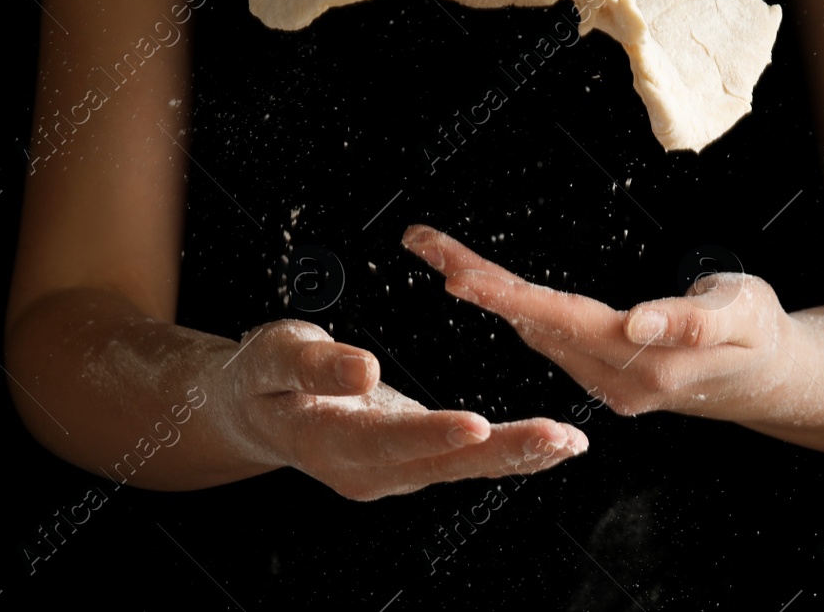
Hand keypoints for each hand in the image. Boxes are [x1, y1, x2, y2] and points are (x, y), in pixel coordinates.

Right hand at [231, 319, 587, 500]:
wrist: (255, 409)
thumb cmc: (262, 376)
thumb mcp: (275, 354)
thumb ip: (315, 363)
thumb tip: (363, 367)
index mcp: (332, 441)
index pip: (391, 440)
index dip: (435, 433)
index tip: (477, 423)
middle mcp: (368, 468)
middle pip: (443, 462)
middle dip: (504, 451)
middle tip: (557, 439)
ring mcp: (392, 470)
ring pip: (462, 467)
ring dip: (517, 456)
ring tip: (567, 443)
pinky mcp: (410, 460)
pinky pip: (463, 461)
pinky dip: (507, 452)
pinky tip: (546, 446)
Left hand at [402, 224, 797, 423]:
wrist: (767, 374)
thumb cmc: (757, 334)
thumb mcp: (742, 313)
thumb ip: (691, 318)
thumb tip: (637, 322)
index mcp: (644, 362)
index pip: (561, 321)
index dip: (508, 296)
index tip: (460, 277)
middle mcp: (614, 380)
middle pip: (532, 322)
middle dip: (476, 282)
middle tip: (425, 244)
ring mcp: (604, 382)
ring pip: (533, 329)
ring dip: (487, 291)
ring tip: (439, 251)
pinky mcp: (601, 374)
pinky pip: (547, 335)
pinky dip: (513, 305)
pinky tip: (485, 286)